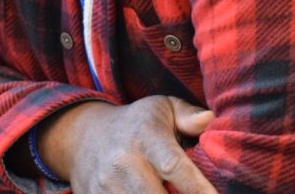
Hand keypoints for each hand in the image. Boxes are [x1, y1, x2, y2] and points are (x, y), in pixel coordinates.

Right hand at [38, 95, 216, 192]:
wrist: (84, 136)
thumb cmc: (137, 124)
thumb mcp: (163, 108)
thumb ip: (189, 115)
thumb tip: (209, 120)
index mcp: (145, 137)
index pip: (173, 166)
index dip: (197, 188)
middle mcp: (123, 162)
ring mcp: (106, 186)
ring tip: (170, 192)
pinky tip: (149, 193)